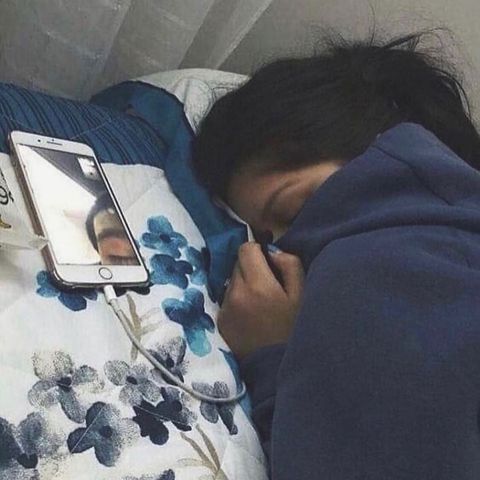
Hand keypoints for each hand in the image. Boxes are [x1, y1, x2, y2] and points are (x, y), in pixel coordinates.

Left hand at [218, 242, 304, 359]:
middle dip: (251, 268)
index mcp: (258, 285)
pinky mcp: (220, 322)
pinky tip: (251, 316)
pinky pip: (227, 299)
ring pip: (231, 281)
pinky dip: (237, 300)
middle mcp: (235, 294)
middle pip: (237, 264)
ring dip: (243, 284)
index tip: (269, 262)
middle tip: (268, 285)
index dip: (258, 251)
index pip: (246, 249)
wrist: (278, 370)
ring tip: (260, 303)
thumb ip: (290, 265)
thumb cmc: (295, 330)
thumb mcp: (302, 295)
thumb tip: (272, 252)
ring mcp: (225, 309)